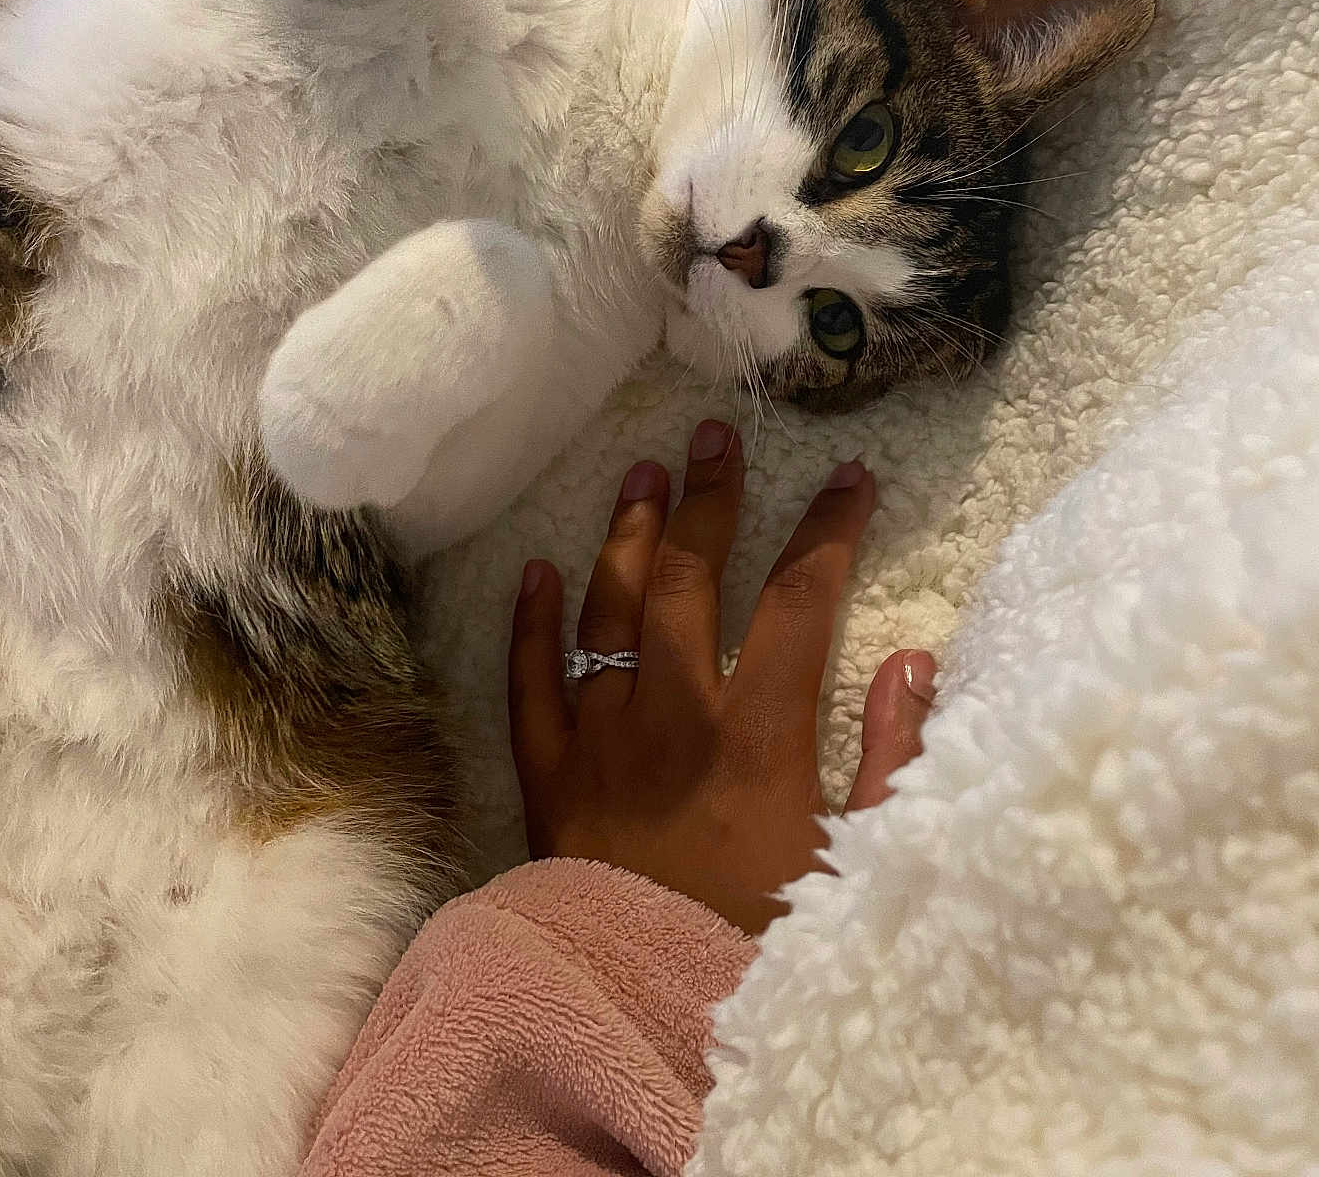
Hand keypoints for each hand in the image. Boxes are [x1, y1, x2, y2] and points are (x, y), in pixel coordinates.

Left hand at [508, 419, 935, 934]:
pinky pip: (530, 678)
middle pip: (692, 577)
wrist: (643, 1008)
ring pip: (609, 606)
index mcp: (759, 734)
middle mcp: (673, 713)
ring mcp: (599, 734)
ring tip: (639, 473)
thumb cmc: (760, 942)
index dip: (829, 530)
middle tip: (715, 436)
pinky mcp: (545, 769)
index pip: (801, 600)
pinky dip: (531, 619)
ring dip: (627, 533)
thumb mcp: (856, 864)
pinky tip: (536, 568)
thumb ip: (895, 760)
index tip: (849, 478)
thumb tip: (914, 661)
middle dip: (710, 498)